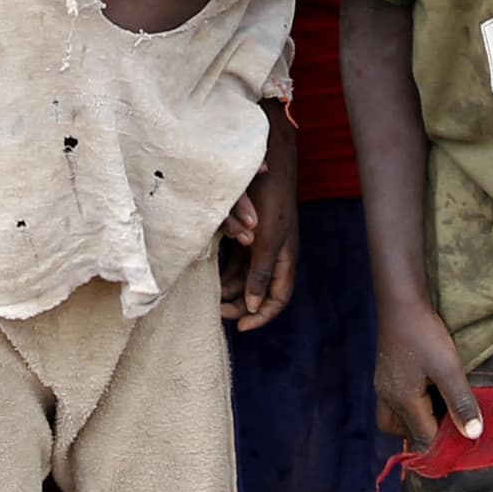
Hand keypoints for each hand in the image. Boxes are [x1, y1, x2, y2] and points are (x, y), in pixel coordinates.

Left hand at [224, 151, 298, 329]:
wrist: (267, 163)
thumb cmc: (272, 202)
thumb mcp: (268, 240)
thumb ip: (261, 272)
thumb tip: (254, 305)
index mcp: (284, 259)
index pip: (277, 298)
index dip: (262, 316)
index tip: (241, 328)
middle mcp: (274, 255)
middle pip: (258, 290)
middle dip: (240, 304)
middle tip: (216, 311)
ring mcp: (260, 244)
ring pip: (244, 277)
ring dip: (229, 288)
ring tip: (209, 296)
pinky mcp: (247, 233)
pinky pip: (234, 260)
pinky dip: (223, 270)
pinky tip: (208, 274)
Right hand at [371, 295, 478, 452]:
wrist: (401, 302)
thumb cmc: (425, 334)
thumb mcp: (448, 368)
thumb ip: (461, 402)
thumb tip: (473, 435)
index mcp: (402, 401)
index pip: (423, 439)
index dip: (445, 445)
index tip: (467, 440)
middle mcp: (388, 400)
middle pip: (407, 435)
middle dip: (429, 437)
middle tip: (454, 427)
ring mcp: (383, 388)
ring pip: (397, 423)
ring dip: (418, 424)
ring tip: (442, 414)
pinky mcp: (385, 377)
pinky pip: (396, 407)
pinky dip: (414, 410)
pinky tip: (431, 396)